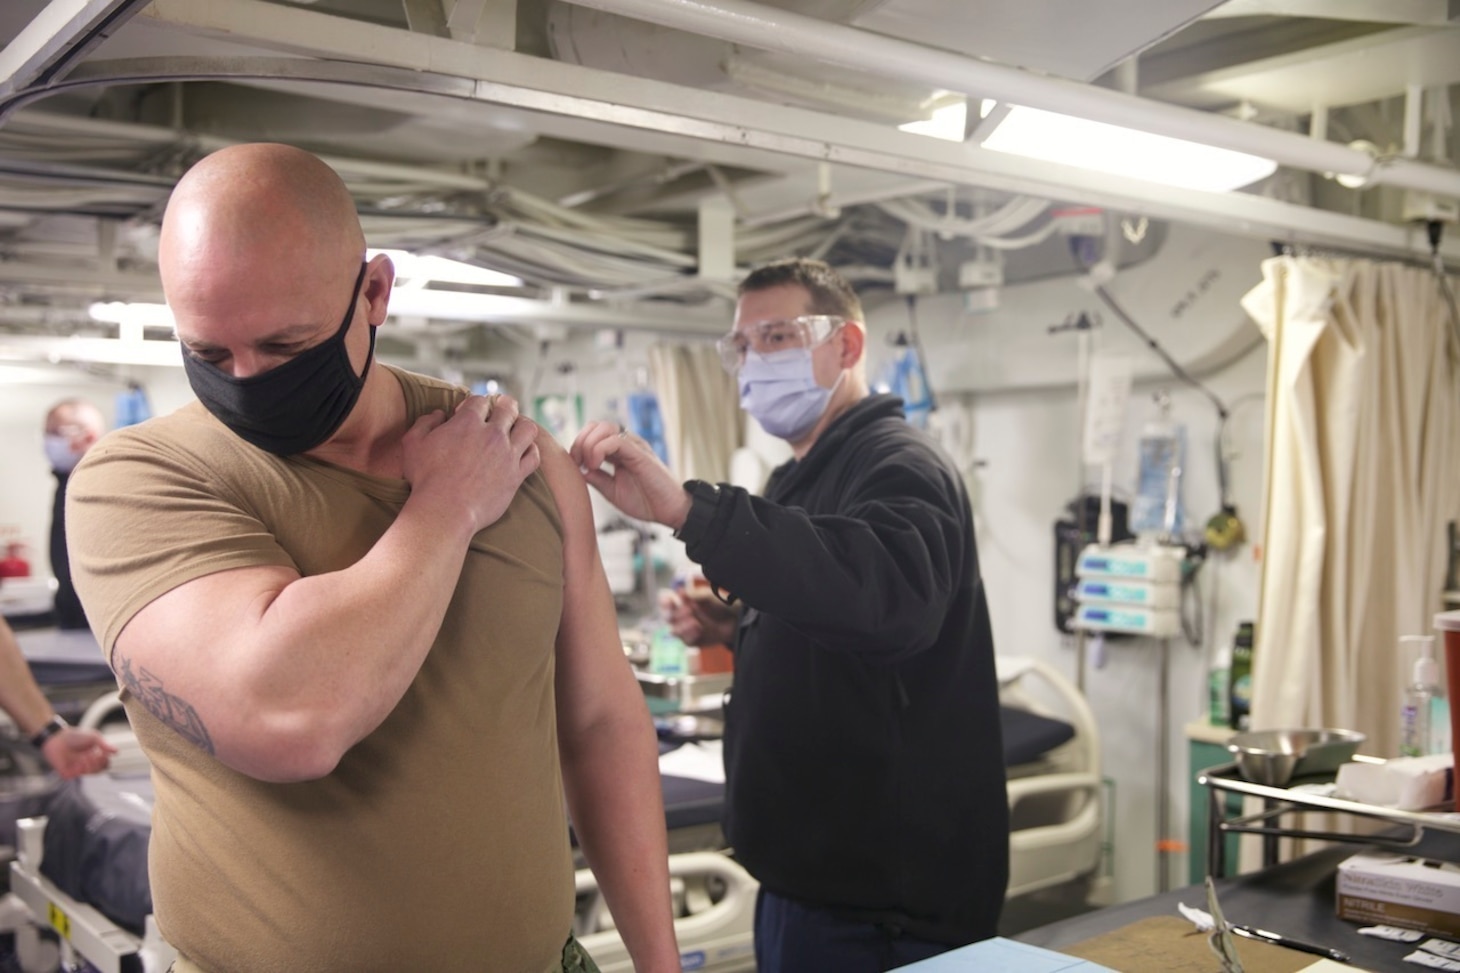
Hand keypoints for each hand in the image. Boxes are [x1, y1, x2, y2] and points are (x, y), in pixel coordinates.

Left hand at [42, 727, 115, 779]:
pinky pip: (75, 775)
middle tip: (94, 755)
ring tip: (84, 757)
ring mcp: (76, 768)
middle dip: (98, 763)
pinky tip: (78, 762)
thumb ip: (105, 745)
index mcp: (94, 755)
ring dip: (89, 765)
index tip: (103, 753)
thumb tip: (117, 752)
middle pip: (99, 770)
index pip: (104, 764)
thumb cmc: (75, 736)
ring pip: (89, 773)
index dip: (105, 760)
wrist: (57, 737)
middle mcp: (86, 763)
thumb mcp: (93, 737)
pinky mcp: (66, 771)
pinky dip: (78, 770)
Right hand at [401, 394, 540, 535]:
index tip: (467, 414)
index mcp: (467, 422)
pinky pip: (534, 456)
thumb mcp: (412, 444)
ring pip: (528, 428)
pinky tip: (521, 453)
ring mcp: (507, 454)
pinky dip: (530, 450)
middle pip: (508, 408)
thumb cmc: (425, 479)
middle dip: (504, 406)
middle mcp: (492, 434)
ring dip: (522, 425)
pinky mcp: (516, 475)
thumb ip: (425, 423)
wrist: (444, 511)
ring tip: (515, 430)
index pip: (479, 401)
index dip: (474, 404)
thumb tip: (438, 414)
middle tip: (500, 409)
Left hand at [569, 422, 690, 529]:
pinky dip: (598, 450)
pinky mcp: (640, 453)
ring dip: (588, 444)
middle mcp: (626, 444)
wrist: (671, 511)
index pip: (593, 433)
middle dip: (580, 442)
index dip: (579, 445)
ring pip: (604, 428)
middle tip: (579, 463)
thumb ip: (596, 478)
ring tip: (589, 465)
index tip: (575, 465)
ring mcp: (634, 446)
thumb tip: (577, 469)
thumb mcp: (612, 491)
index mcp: (619, 452)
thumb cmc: (646, 502)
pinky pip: (615, 440)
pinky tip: (595, 466)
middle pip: (595, 426)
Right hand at [658, 589, 737, 646]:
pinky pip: (687, 641)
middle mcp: (683, 617)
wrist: (736, 619)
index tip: (669, 600)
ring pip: (675, 631)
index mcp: (683, 604)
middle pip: (669, 618)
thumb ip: (694, 595)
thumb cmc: (722, 604)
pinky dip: (690, 635)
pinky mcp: (695, 641)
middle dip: (676, 614)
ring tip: (694, 621)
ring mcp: (688, 630)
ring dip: (682, 626)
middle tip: (689, 610)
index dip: (665, 603)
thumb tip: (680, 592)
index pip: (668, 604)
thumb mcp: (709, 596)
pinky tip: (698, 628)